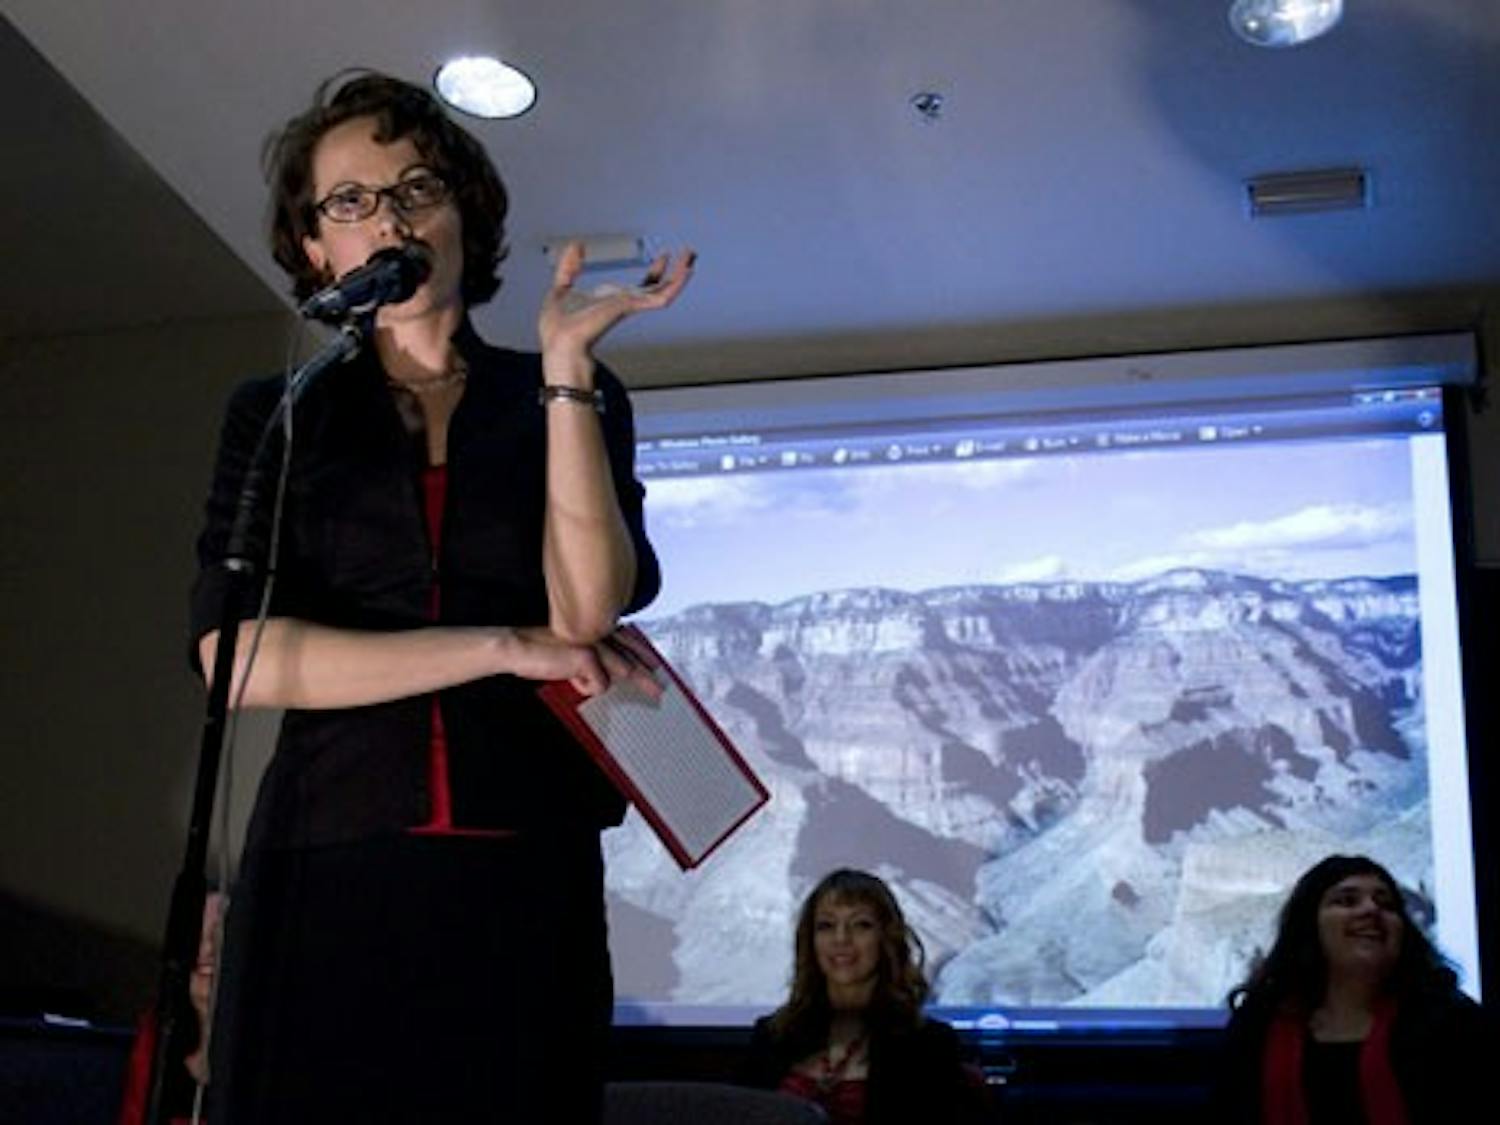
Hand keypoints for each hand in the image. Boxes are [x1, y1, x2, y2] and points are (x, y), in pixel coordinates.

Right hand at [509, 626, 662, 698]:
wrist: (517, 648)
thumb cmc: (539, 653)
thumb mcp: (569, 657)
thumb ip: (587, 662)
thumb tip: (603, 677)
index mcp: (593, 630)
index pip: (624, 640)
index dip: (641, 652)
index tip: (654, 663)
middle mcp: (596, 632)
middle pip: (631, 653)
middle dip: (648, 670)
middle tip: (662, 685)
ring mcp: (593, 643)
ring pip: (623, 667)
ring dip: (638, 679)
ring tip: (655, 690)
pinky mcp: (586, 656)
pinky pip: (598, 684)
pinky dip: (585, 687)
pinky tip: (572, 679)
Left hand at [538, 242, 694, 362]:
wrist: (559, 342)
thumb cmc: (558, 327)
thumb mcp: (561, 287)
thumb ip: (569, 266)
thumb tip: (575, 245)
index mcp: (613, 301)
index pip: (642, 286)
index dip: (655, 271)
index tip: (664, 256)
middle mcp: (625, 304)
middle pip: (659, 286)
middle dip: (675, 271)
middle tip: (689, 254)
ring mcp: (630, 306)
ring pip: (664, 290)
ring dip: (680, 273)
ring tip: (691, 256)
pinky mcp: (631, 307)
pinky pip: (660, 296)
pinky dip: (675, 285)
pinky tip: (686, 272)